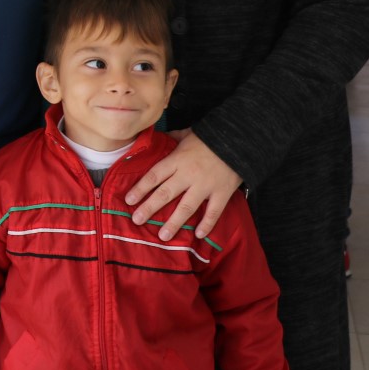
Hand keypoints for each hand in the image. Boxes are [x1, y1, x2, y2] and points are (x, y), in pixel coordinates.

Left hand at [124, 132, 241, 239]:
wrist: (240, 140)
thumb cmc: (210, 137)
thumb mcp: (187, 133)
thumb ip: (172, 138)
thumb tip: (156, 136)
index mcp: (177, 160)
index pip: (154, 175)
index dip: (140, 188)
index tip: (128, 200)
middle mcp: (188, 174)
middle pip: (165, 193)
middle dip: (149, 208)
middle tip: (137, 221)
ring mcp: (205, 185)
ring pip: (187, 207)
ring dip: (174, 222)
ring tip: (163, 236)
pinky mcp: (222, 193)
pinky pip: (214, 212)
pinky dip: (207, 224)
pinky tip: (198, 234)